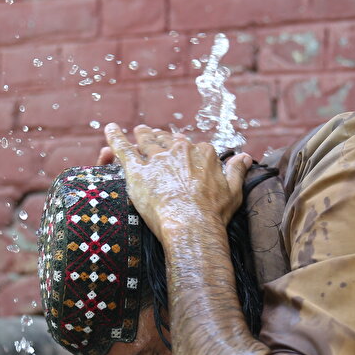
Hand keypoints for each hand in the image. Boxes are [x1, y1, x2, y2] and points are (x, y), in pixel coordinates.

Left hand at [103, 124, 251, 237]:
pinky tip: (110, 128)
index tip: (183, 153)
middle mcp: (180, 150)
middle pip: (168, 140)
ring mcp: (158, 159)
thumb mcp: (234, 190)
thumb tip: (244, 156)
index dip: (186, 151)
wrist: (192, 225)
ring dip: (142, 134)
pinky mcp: (138, 171)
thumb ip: (237, 170)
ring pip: (147, 140)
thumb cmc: (215, 213)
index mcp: (203, 153)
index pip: (192, 146)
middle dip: (162, 138)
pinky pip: (124, 149)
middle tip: (156, 137)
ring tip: (138, 131)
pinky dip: (115, 137)